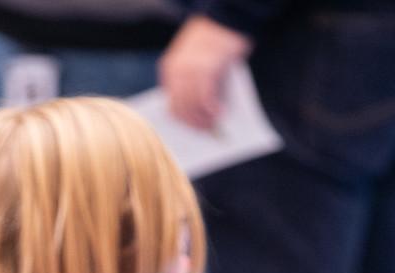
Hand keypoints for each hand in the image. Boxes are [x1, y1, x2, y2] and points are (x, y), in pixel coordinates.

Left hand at [158, 15, 252, 131]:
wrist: (225, 18)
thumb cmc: (214, 40)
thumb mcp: (195, 59)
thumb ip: (192, 80)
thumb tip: (199, 108)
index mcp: (169, 68)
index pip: (171, 104)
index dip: (183, 121)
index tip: (193, 129)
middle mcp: (176, 71)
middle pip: (180, 109)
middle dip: (194, 125)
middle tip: (208, 132)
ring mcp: (190, 71)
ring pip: (192, 108)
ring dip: (204, 121)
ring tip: (216, 125)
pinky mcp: (207, 70)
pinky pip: (206, 99)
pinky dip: (213, 110)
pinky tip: (222, 113)